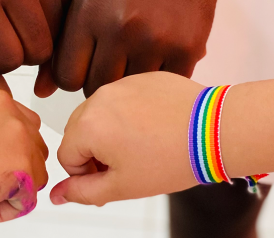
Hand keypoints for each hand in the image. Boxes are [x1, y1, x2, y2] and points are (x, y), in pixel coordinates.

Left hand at [0, 0, 72, 94]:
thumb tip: (5, 100)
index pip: (10, 60)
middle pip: (40, 49)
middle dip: (22, 51)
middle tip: (3, 34)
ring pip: (58, 31)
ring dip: (38, 33)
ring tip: (13, 17)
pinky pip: (67, 6)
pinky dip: (50, 13)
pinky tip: (27, 2)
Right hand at [0, 83, 48, 226]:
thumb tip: (7, 153)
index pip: (18, 126)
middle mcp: (7, 107)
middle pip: (33, 146)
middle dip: (12, 169)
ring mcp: (17, 133)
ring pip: (35, 172)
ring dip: (11, 188)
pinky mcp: (22, 163)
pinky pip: (29, 198)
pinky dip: (7, 209)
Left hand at [48, 0, 224, 96]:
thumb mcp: (87, 2)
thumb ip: (62, 46)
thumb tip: (41, 93)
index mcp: (89, 13)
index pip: (67, 77)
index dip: (76, 76)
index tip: (88, 65)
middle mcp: (119, 26)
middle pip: (97, 88)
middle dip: (102, 81)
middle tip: (116, 61)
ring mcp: (154, 39)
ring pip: (129, 92)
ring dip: (132, 82)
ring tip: (138, 56)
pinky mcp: (185, 49)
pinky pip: (161, 87)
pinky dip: (160, 79)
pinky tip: (161, 56)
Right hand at [50, 72, 203, 205]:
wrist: (215, 130)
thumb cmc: (173, 158)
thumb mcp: (122, 186)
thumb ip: (83, 192)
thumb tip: (58, 195)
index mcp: (87, 125)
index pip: (66, 157)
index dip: (86, 174)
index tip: (111, 177)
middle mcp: (99, 98)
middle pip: (79, 132)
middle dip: (96, 151)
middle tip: (127, 164)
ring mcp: (121, 84)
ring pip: (102, 115)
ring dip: (113, 132)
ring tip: (145, 145)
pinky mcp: (142, 78)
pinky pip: (125, 99)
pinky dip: (134, 115)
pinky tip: (156, 129)